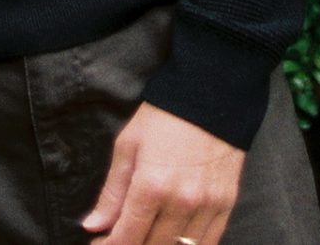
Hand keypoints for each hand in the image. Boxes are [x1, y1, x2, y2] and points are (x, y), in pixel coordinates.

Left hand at [82, 102, 243, 244]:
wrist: (212, 90)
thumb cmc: (165, 114)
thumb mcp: (129, 144)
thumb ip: (112, 190)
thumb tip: (94, 225)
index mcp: (151, 186)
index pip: (127, 238)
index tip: (100, 243)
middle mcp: (180, 202)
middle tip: (121, 239)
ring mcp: (206, 205)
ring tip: (147, 237)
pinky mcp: (226, 203)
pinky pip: (208, 244)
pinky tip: (175, 239)